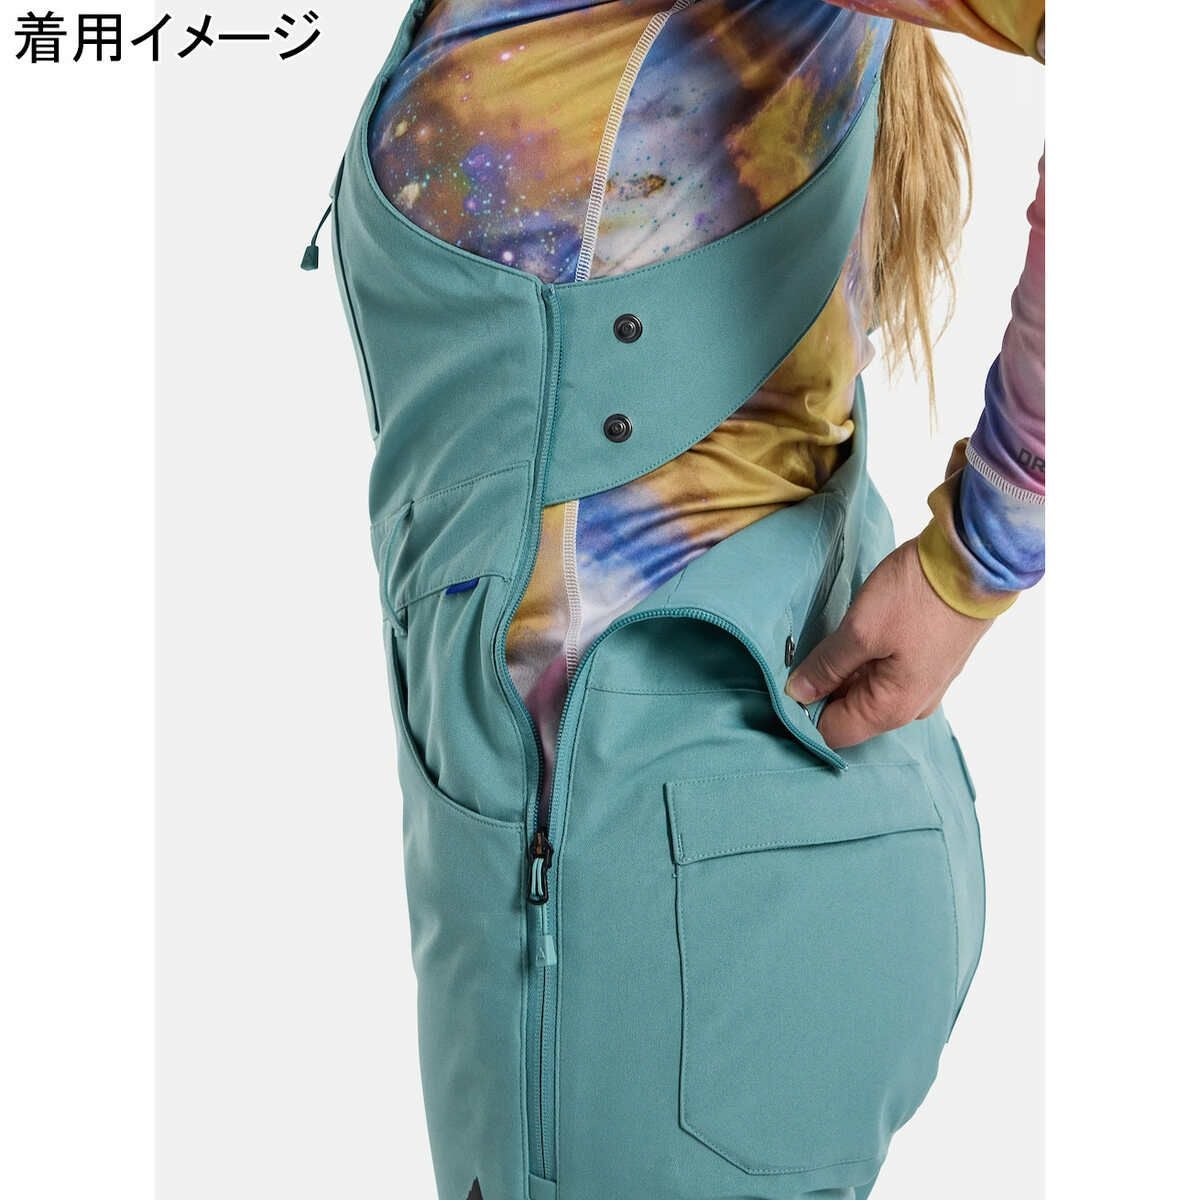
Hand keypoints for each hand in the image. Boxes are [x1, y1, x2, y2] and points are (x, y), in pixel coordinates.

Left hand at [785, 537, 992, 749]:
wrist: (977, 562)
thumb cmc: (918, 596)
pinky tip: (850, 637)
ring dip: (841, 674)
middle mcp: (909, 708)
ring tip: (823, 643)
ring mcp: (922, 686)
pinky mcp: (928, 663)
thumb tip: (798, 694)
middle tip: (797, 657)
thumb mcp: (860, 629)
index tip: (781, 685)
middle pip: (849, 713)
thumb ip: (826, 666)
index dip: (801, 713)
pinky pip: (884, 675)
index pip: (832, 732)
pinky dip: (862, 662)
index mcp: (891, 709)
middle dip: (821, 691)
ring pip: (866, 692)